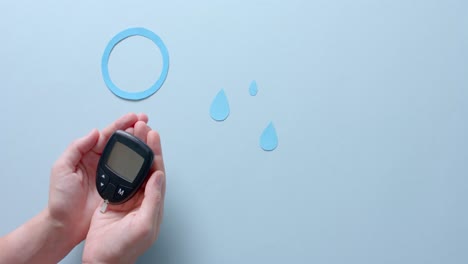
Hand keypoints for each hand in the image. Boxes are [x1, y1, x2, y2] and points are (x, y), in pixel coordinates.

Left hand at [47, 113, 148, 245]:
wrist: (66, 224)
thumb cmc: (60, 199)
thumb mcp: (61, 168)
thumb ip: (76, 148)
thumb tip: (94, 132)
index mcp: (87, 155)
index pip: (106, 135)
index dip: (121, 125)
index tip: (133, 118)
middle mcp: (100, 162)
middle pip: (120, 142)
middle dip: (133, 130)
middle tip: (145, 122)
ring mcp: (110, 175)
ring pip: (127, 156)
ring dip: (138, 145)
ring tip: (149, 136)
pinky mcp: (117, 187)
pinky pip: (131, 173)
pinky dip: (139, 165)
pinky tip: (147, 159)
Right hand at [82, 121, 165, 263]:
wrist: (101, 261)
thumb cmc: (122, 249)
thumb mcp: (143, 225)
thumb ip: (153, 200)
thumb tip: (159, 176)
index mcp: (153, 204)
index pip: (157, 172)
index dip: (156, 152)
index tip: (153, 135)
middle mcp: (143, 199)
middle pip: (147, 166)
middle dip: (146, 146)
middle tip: (143, 126)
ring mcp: (129, 199)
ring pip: (134, 169)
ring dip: (133, 151)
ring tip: (133, 133)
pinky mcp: (114, 200)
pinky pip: (120, 176)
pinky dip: (120, 162)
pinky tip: (118, 152)